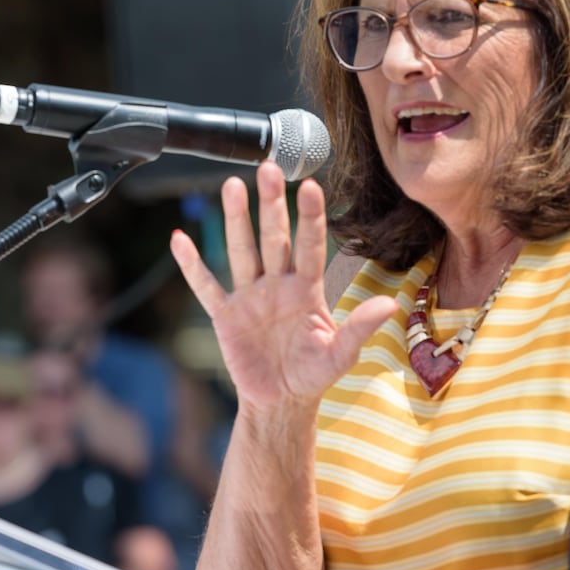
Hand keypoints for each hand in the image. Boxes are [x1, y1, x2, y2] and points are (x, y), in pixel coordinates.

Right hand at [170, 163, 397, 412]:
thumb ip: (360, 326)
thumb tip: (390, 304)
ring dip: (236, 219)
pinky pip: (207, 287)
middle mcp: (278, 284)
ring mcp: (250, 296)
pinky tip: (179, 239)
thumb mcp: (341, 353)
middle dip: (271, 204)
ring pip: (242, 251)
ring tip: (232, 185)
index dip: (310, 217)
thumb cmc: (314, 374)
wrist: (282, 401)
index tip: (309, 186)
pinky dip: (192, 265)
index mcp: (307, 289)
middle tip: (268, 167)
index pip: (311, 245)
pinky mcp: (226, 315)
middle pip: (274, 237)